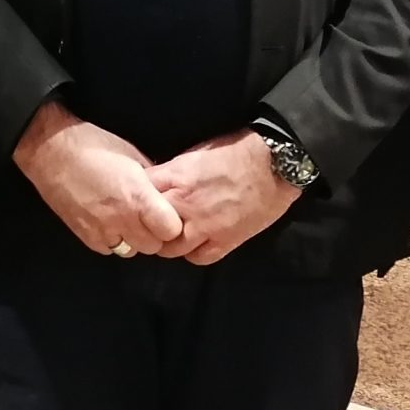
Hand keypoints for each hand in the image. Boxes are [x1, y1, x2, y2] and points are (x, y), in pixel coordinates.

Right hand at [12, 101, 183, 256]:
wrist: (50, 150)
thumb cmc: (93, 144)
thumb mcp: (131, 155)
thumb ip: (151, 180)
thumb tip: (163, 192)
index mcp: (139, 196)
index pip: (171, 230)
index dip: (171, 224)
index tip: (166, 215)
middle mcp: (122, 218)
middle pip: (153, 246)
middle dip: (154, 234)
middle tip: (146, 217)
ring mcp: (102, 230)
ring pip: (131, 251)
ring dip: (133, 239)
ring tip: (125, 219)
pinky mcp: (84, 236)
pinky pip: (108, 248)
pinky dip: (111, 239)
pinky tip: (106, 221)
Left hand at [149, 130, 303, 264]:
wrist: (274, 163)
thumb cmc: (235, 150)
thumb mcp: (194, 153)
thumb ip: (172, 172)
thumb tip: (155, 183)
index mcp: (175, 177)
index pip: (139, 195)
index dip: (134, 201)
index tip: (136, 204)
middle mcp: (184, 204)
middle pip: (149, 226)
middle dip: (146, 226)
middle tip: (150, 225)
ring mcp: (205, 226)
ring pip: (170, 248)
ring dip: (168, 243)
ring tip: (173, 236)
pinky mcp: (225, 241)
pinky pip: (198, 258)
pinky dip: (194, 253)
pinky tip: (196, 245)